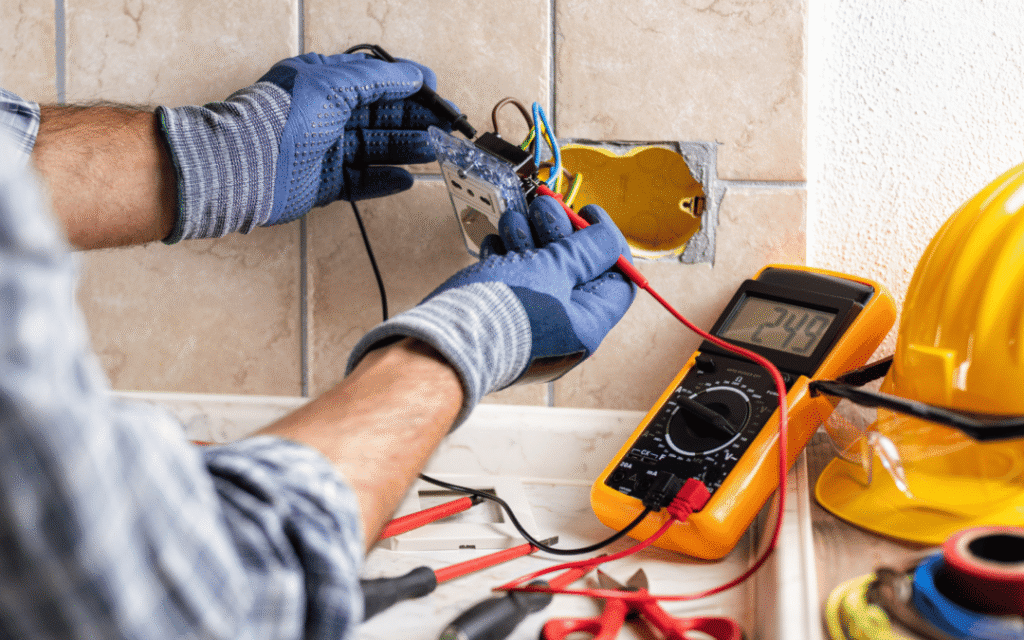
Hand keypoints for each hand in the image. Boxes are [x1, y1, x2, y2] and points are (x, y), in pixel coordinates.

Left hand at [258, 53, 451, 220]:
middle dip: (413, 120)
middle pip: (379, 116)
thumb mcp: (335, 83)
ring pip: (374, 148)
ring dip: (405, 148)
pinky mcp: (323, 182)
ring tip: (433, 151)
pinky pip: (361, 181)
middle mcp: (324, 114)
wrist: (247, 164)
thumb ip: (378, 79)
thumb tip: (414, 75)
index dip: (406, 85)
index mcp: (324, 82)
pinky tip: (406, 179)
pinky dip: (384, 180)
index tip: (435, 92)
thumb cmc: (283, 116)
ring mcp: (324, 150)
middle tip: (444, 126)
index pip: (374, 80)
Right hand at [347, 195, 635, 426]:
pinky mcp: (500, 317)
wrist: (442, 342)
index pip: (618, 280)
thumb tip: (609, 239)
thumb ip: (587, 251)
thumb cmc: (502, 313)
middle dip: (559, 231)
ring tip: (513, 223)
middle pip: (575, 270)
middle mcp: (562, 330)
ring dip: (528, 238)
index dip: (607, 243)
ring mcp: (529, 324)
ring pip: (539, 270)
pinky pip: (512, 281)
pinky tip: (495, 246)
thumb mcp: (555, 270)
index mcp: (586, 325)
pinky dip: (506, 257)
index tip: (587, 214)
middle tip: (544, 209)